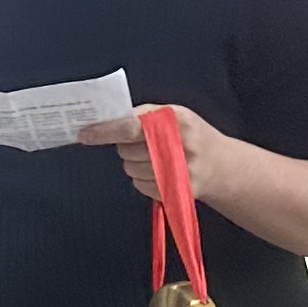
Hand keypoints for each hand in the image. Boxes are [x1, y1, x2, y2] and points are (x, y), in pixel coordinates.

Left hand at [79, 105, 223, 204]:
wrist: (222, 166)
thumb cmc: (192, 135)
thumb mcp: (175, 114)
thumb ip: (144, 114)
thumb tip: (110, 119)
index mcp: (178, 122)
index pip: (132, 128)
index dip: (105, 131)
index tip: (85, 134)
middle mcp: (181, 148)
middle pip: (128, 151)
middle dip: (125, 147)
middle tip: (142, 143)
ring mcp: (180, 174)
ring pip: (131, 170)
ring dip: (133, 163)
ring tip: (154, 157)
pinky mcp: (176, 193)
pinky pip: (140, 186)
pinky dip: (142, 178)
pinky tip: (159, 171)